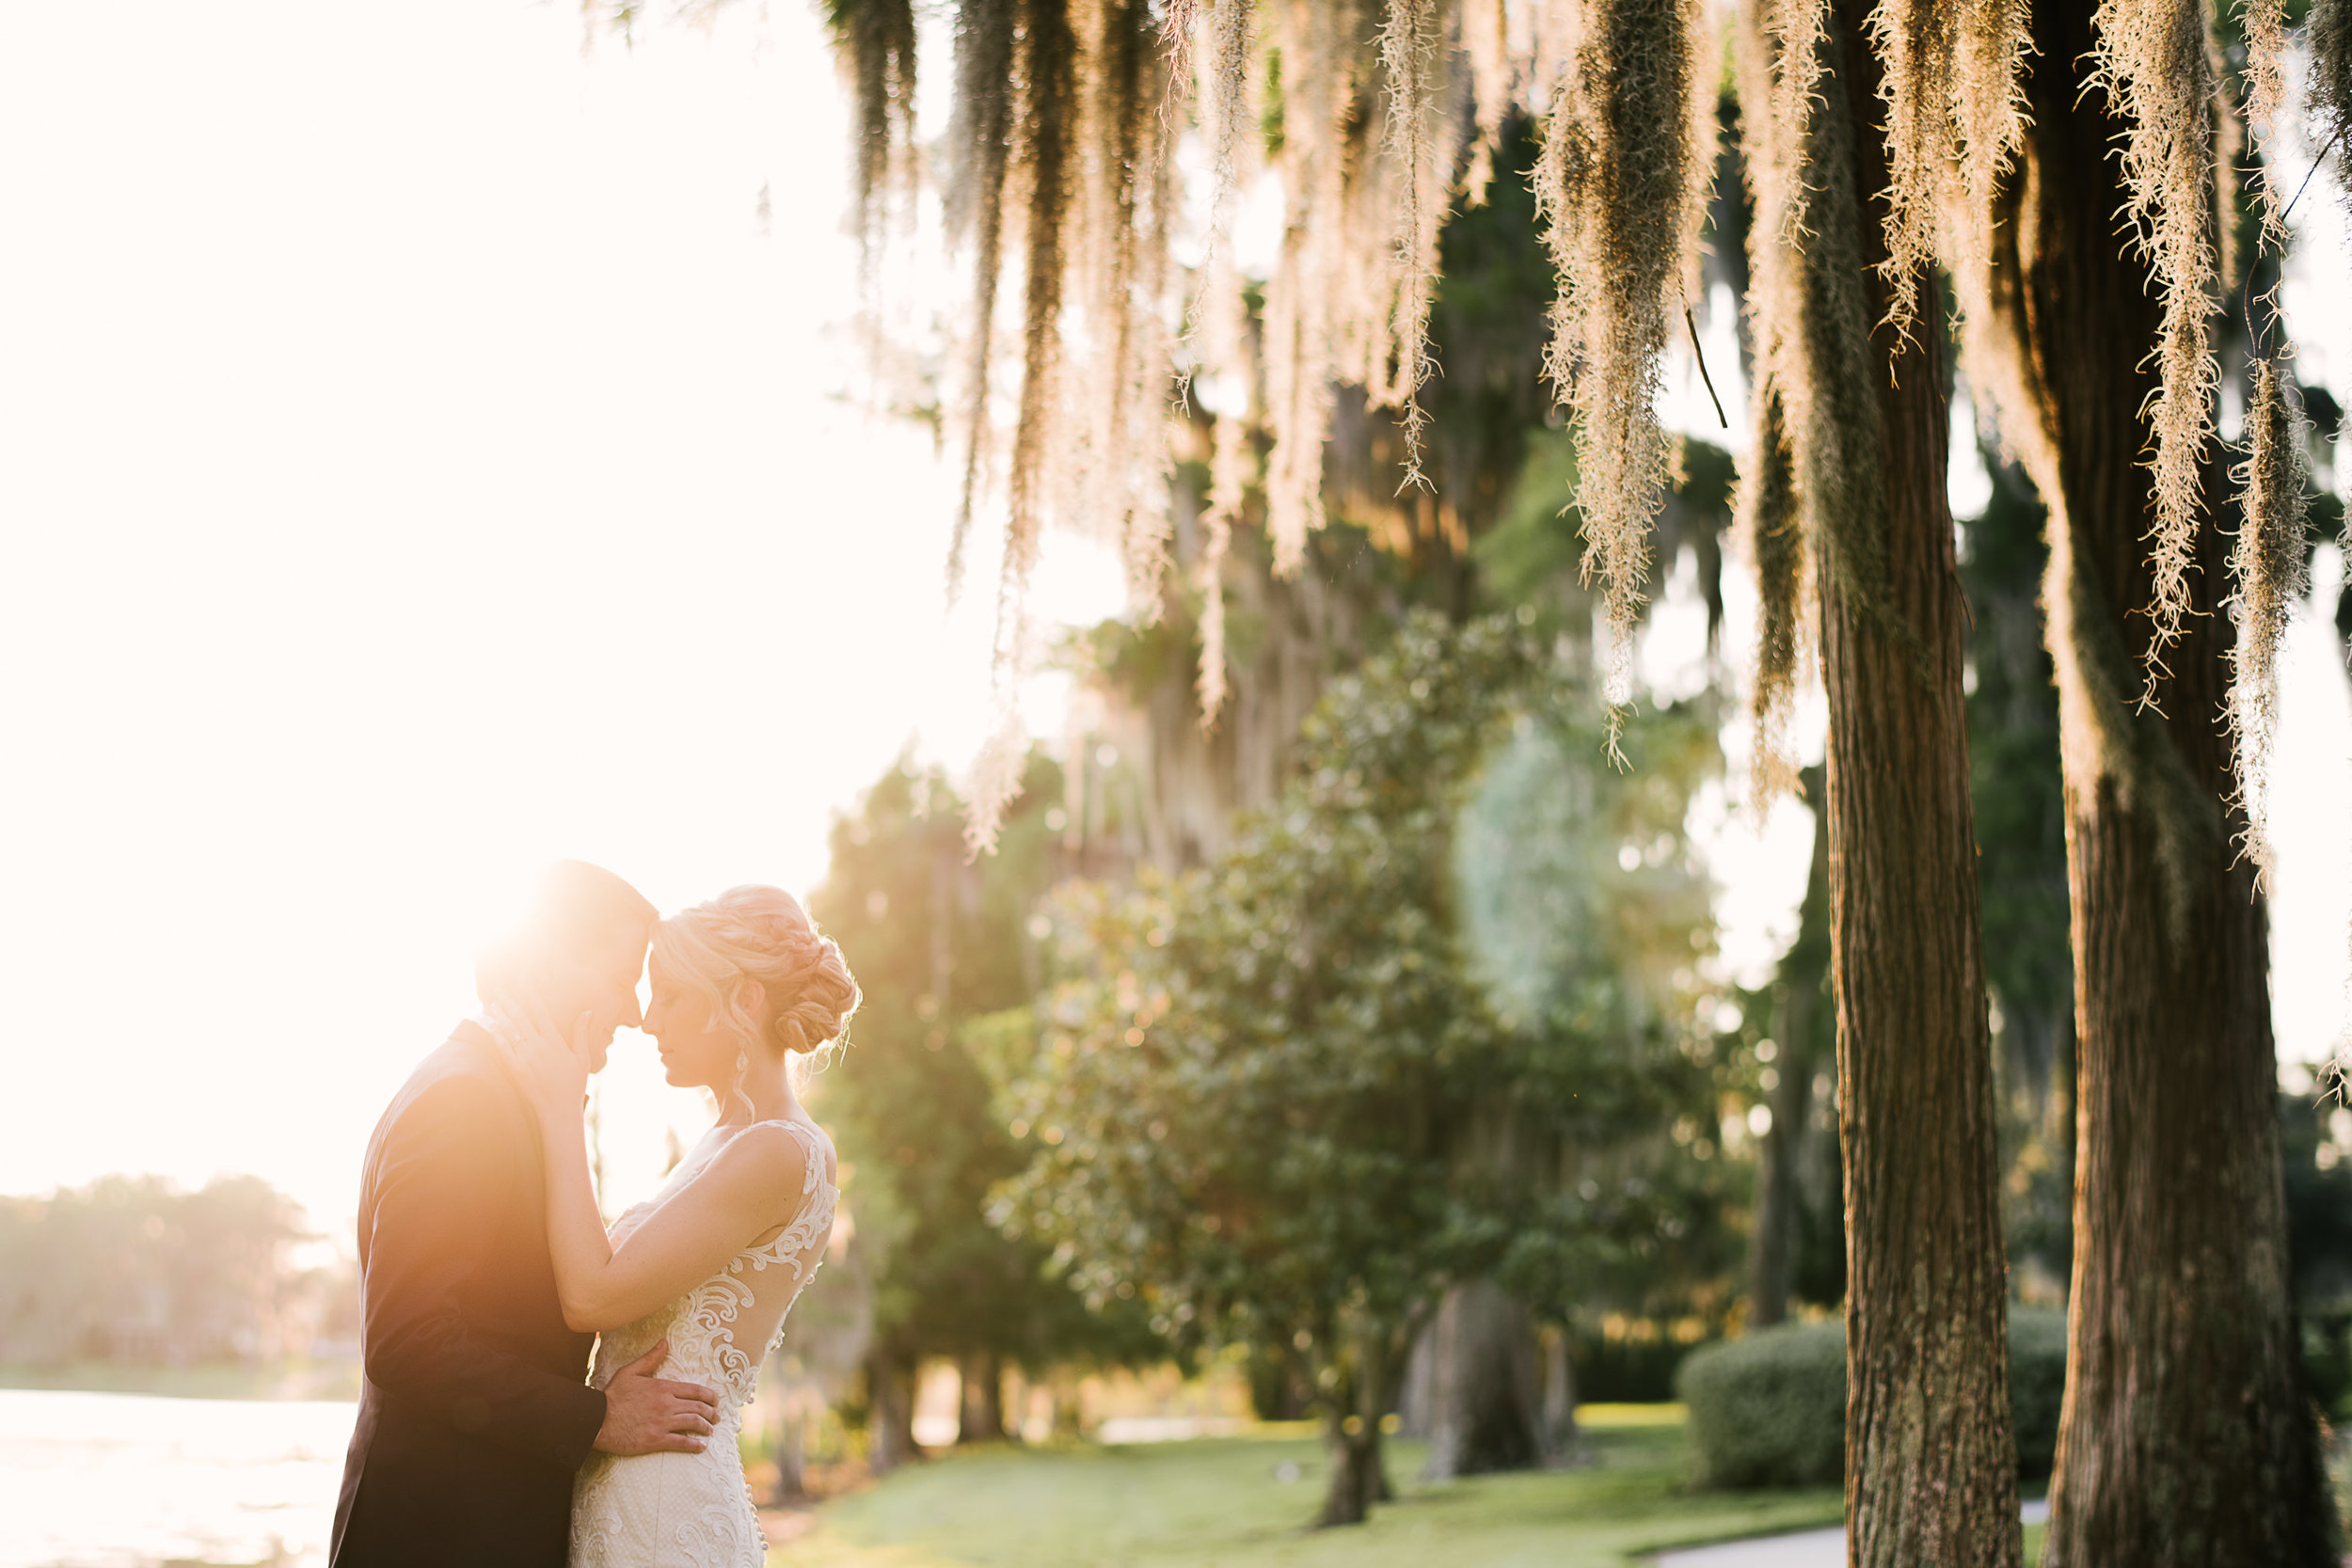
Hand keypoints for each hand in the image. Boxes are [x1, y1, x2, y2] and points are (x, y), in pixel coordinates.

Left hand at [485, 987, 592, 1124]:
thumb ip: (581, 1032)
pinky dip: (497, 1035)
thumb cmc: (573, 1085)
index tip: (524, 980)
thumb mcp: (582, 1057)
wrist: (559, 1110)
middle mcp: (539, 1046)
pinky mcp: (516, 1069)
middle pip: (521, 1016)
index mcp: (555, 1040)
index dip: (531, 993)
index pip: (540, 1010)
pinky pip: (504, 1048)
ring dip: (501, 1014)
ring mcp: (526, 1057)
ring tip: (493, 1002)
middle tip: (501, 987)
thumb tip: (587, 1011)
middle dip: (510, 1000)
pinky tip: (492, 1025)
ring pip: (510, 1030)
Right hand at [592, 1339, 720, 1456]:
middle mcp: (666, 1404)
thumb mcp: (630, 1372)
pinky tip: (700, 1447)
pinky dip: (694, 1445)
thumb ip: (650, 1358)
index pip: (695, 1390)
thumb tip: (664, 1342)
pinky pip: (682, 1443)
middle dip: (712, 1413)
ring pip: (694, 1423)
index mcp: (663, 1387)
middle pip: (699, 1407)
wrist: (597, 1419)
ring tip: (710, 1431)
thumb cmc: (612, 1396)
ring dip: (706, 1428)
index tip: (716, 1401)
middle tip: (716, 1418)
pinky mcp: (655, 1440)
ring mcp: (662, 1422)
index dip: (710, 1397)